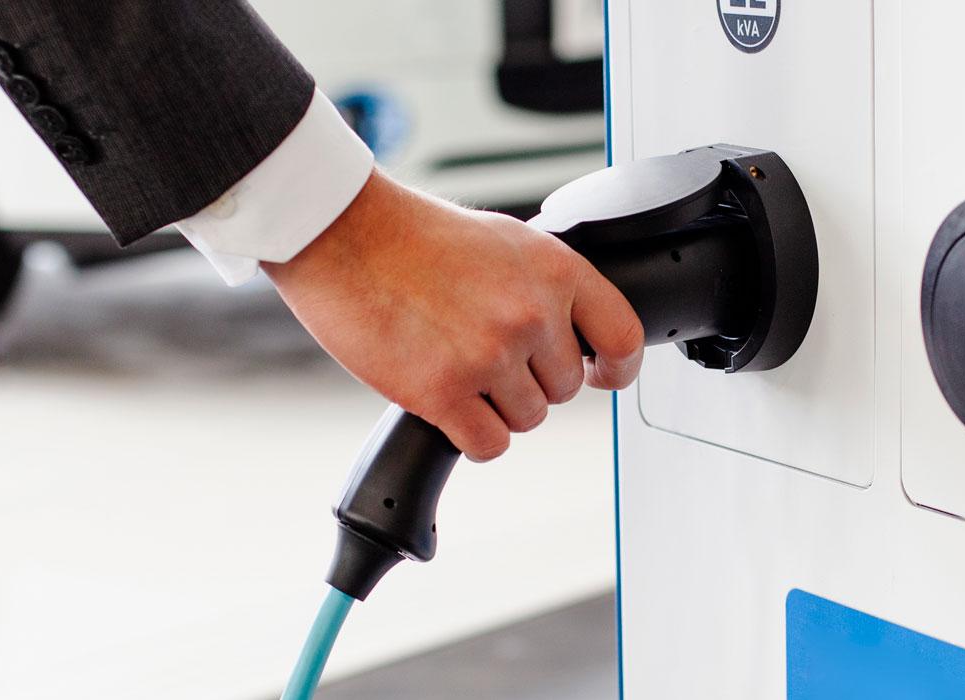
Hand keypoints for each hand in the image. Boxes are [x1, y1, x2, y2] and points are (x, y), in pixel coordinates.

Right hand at [262, 171, 643, 460]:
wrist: (341, 233)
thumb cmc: (410, 233)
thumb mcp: (504, 240)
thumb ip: (544, 284)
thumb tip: (571, 330)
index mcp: (554, 269)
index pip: (623, 337)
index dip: (617, 368)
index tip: (602, 376)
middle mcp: (530, 313)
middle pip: (564, 389)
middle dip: (530, 381)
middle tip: (483, 354)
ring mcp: (488, 355)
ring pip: (527, 419)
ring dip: (495, 407)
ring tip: (455, 366)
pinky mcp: (443, 392)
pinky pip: (489, 445)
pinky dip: (470, 435)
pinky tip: (447, 405)